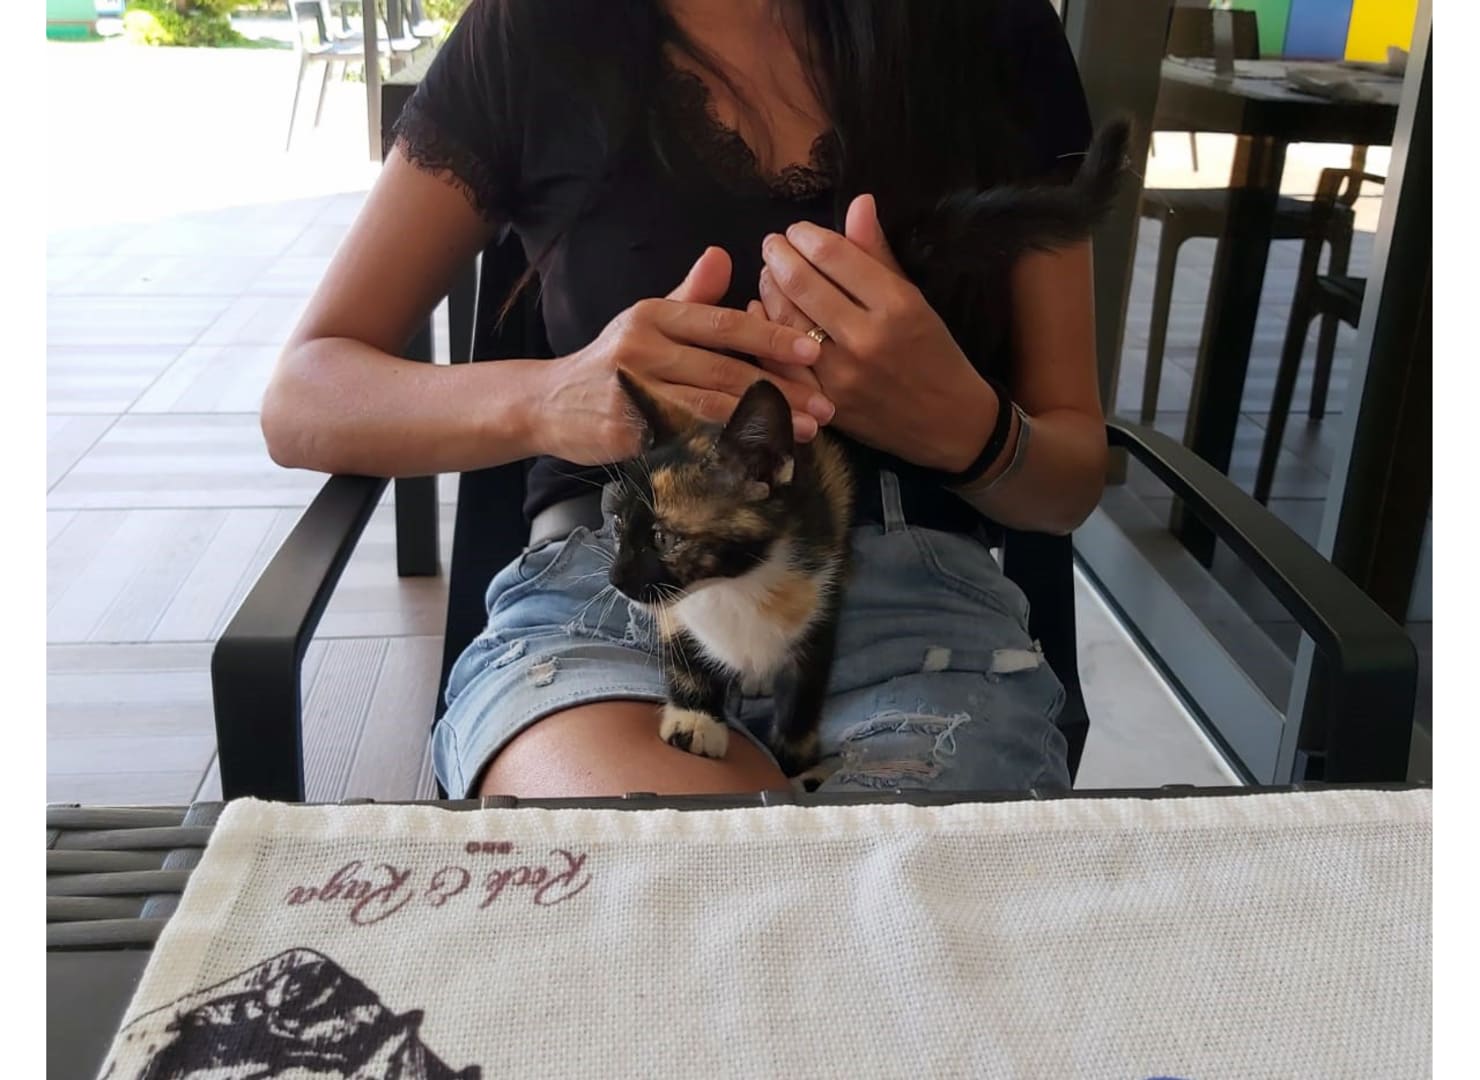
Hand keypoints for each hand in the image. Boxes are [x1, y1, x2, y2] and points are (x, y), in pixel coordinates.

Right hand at [535, 247, 834, 464]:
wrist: (550, 404)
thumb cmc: (611, 361)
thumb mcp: (647, 320)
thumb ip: (691, 296)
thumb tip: (725, 254)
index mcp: (655, 315)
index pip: (725, 324)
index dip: (772, 338)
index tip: (814, 350)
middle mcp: (643, 348)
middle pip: (726, 369)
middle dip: (781, 389)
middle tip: (825, 404)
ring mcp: (634, 392)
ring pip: (712, 407)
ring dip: (764, 423)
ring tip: (804, 431)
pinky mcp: (628, 432)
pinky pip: (689, 442)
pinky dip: (729, 449)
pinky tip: (761, 456)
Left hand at [755, 195, 996, 471]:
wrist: (947, 422)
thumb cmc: (934, 353)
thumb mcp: (915, 298)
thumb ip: (879, 253)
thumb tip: (858, 202)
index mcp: (896, 304)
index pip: (833, 254)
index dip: (805, 235)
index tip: (797, 230)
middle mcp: (866, 337)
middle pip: (802, 283)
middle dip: (778, 255)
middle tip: (772, 245)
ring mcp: (841, 374)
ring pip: (784, 318)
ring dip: (768, 287)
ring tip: (769, 273)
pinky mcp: (824, 402)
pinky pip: (779, 360)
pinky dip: (765, 329)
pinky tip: (761, 310)